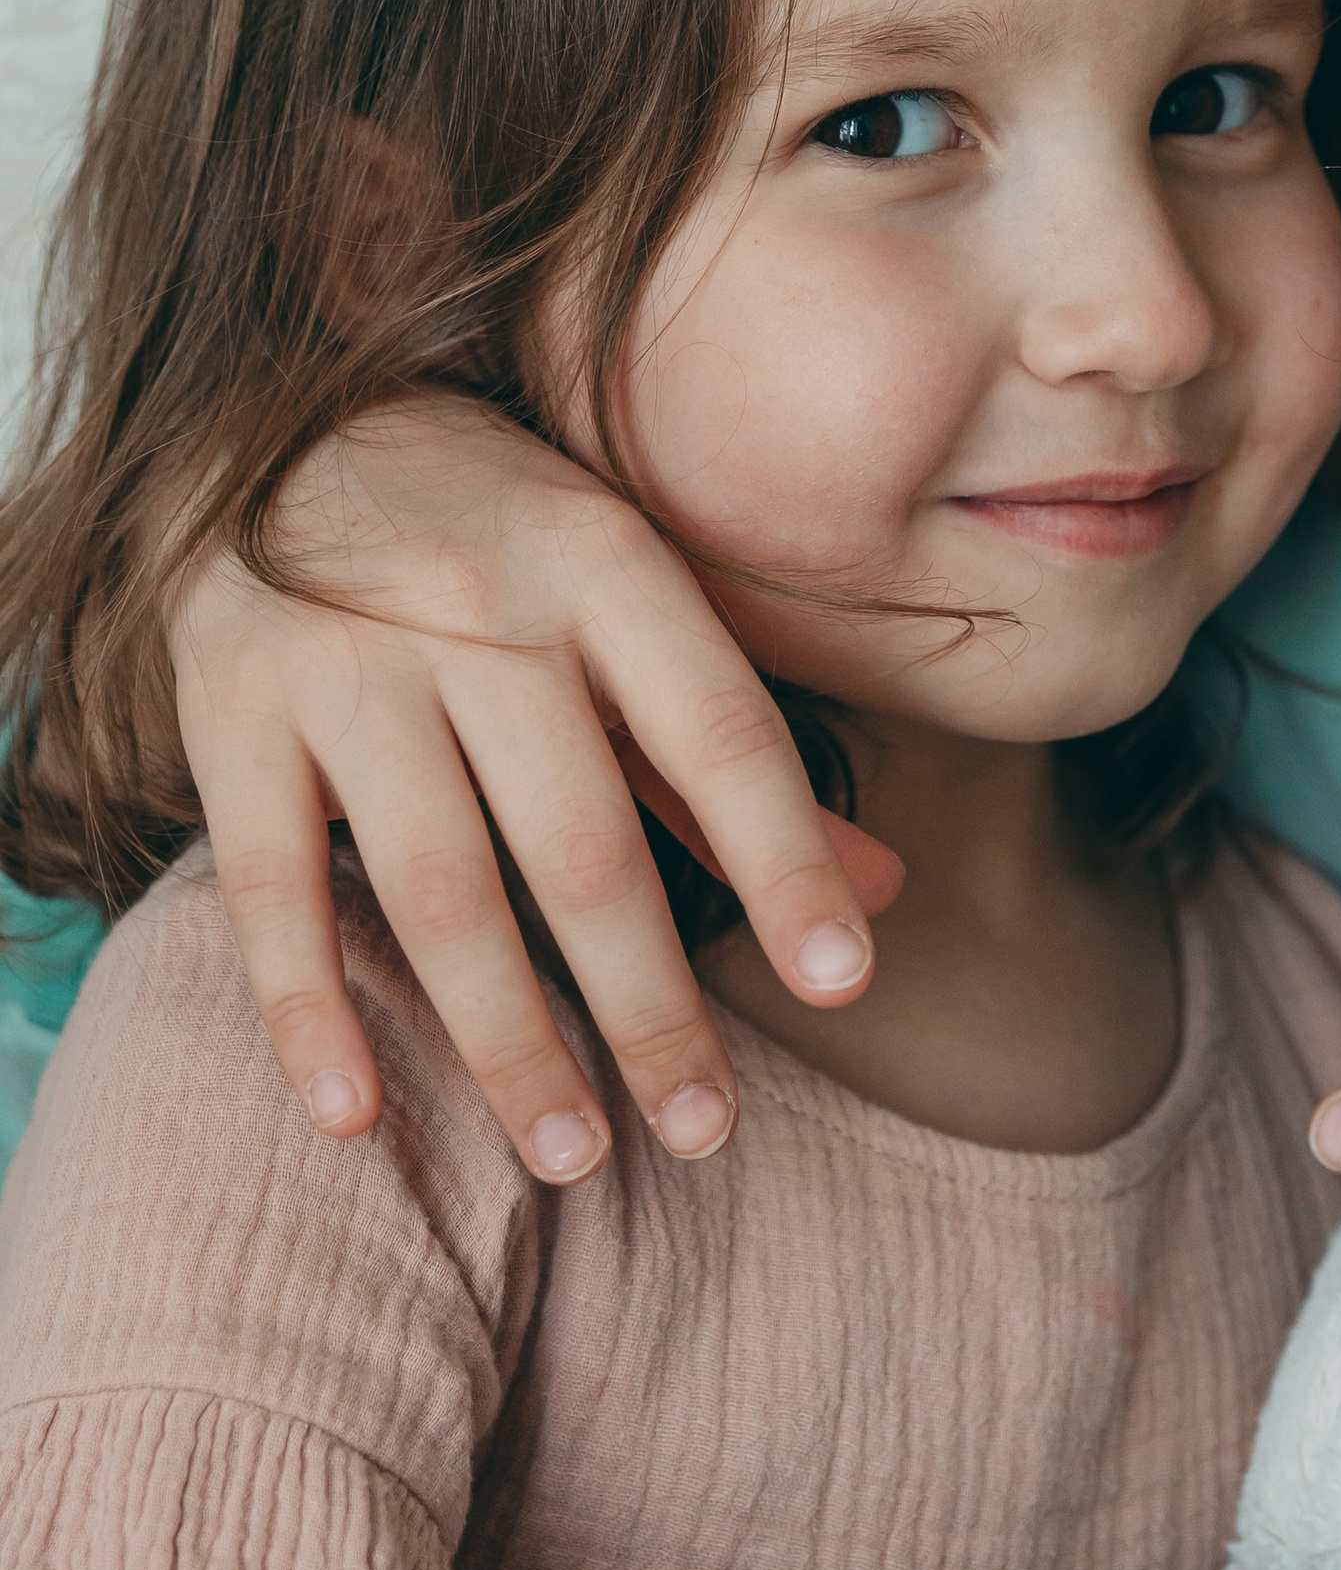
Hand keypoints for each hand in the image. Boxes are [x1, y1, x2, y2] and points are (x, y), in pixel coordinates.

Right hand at [170, 394, 902, 1182]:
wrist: (273, 413)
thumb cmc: (497, 531)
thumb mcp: (629, 600)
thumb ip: (729, 759)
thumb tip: (885, 892)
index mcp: (605, 563)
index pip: (719, 731)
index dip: (785, 859)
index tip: (844, 983)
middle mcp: (480, 606)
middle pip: (582, 842)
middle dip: (651, 1003)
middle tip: (707, 1131)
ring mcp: (344, 659)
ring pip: (439, 887)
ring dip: (510, 1041)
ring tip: (576, 1156)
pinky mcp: (226, 708)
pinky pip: (269, 888)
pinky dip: (310, 1013)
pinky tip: (360, 1120)